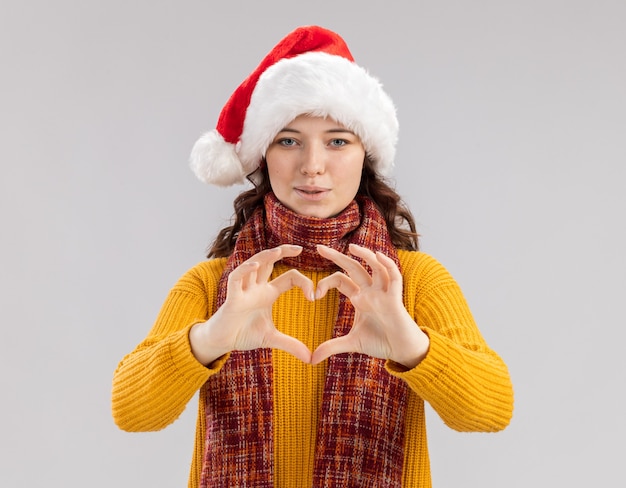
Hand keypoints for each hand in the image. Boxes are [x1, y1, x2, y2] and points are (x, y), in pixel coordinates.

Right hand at [190, 244, 314, 364]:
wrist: (222, 342)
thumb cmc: (243, 334)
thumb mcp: (271, 339)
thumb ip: (291, 345)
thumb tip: (310, 358)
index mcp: (268, 293)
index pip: (288, 278)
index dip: (303, 283)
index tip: (314, 297)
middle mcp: (256, 287)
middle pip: (270, 262)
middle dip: (283, 252)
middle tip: (300, 248)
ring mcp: (243, 290)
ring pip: (253, 264)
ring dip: (265, 256)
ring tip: (279, 251)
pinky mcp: (232, 298)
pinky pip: (236, 278)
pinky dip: (244, 270)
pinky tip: (255, 265)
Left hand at [311, 244, 429, 368]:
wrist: (402, 350)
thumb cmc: (380, 342)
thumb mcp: (352, 343)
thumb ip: (332, 347)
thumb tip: (311, 359)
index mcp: (359, 298)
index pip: (340, 281)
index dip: (326, 283)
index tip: (313, 295)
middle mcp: (370, 291)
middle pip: (354, 268)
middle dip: (337, 257)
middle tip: (319, 247)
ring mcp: (384, 293)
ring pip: (375, 267)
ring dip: (365, 256)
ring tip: (351, 247)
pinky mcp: (396, 299)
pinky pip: (394, 277)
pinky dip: (387, 265)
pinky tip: (378, 256)